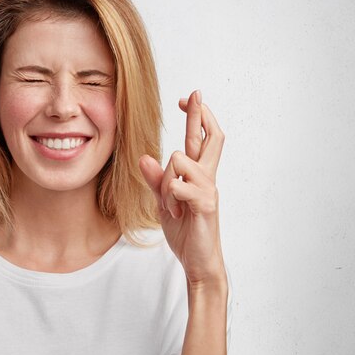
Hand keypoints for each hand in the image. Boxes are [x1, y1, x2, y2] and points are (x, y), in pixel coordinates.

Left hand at [140, 90, 225, 284]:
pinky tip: (173, 212)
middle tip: (195, 94)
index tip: (187, 99)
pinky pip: (180, 186)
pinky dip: (169, 197)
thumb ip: (155, 181)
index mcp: (197, 175)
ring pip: (180, 161)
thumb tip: (143, 158)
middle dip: (201, 114)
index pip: (200, 139)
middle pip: (211, 138)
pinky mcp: (206, 205)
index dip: (196, 117)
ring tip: (170, 205)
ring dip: (166, 181)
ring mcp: (208, 190)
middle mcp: (207, 178)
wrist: (198, 260)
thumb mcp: (164, 202)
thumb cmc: (186, 230)